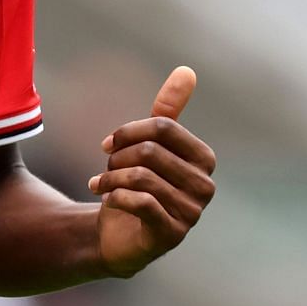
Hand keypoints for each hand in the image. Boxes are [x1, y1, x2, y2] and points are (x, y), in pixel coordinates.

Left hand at [88, 65, 217, 278]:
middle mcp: (205, 186)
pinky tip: (108, 200)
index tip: (108, 144)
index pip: (164, 127)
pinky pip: (141, 202)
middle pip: (150, 151)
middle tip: (107, 169)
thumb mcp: (148, 144)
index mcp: (204, 159)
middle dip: (118, 158)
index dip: (128, 131)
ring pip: (141, 177)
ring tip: (102, 185)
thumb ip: (168, 110)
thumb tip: (186, 70)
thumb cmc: (136, 185)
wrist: (118, 234)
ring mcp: (191, 213)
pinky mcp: (172, 235)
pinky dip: (116, 196)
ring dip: (111, 178)